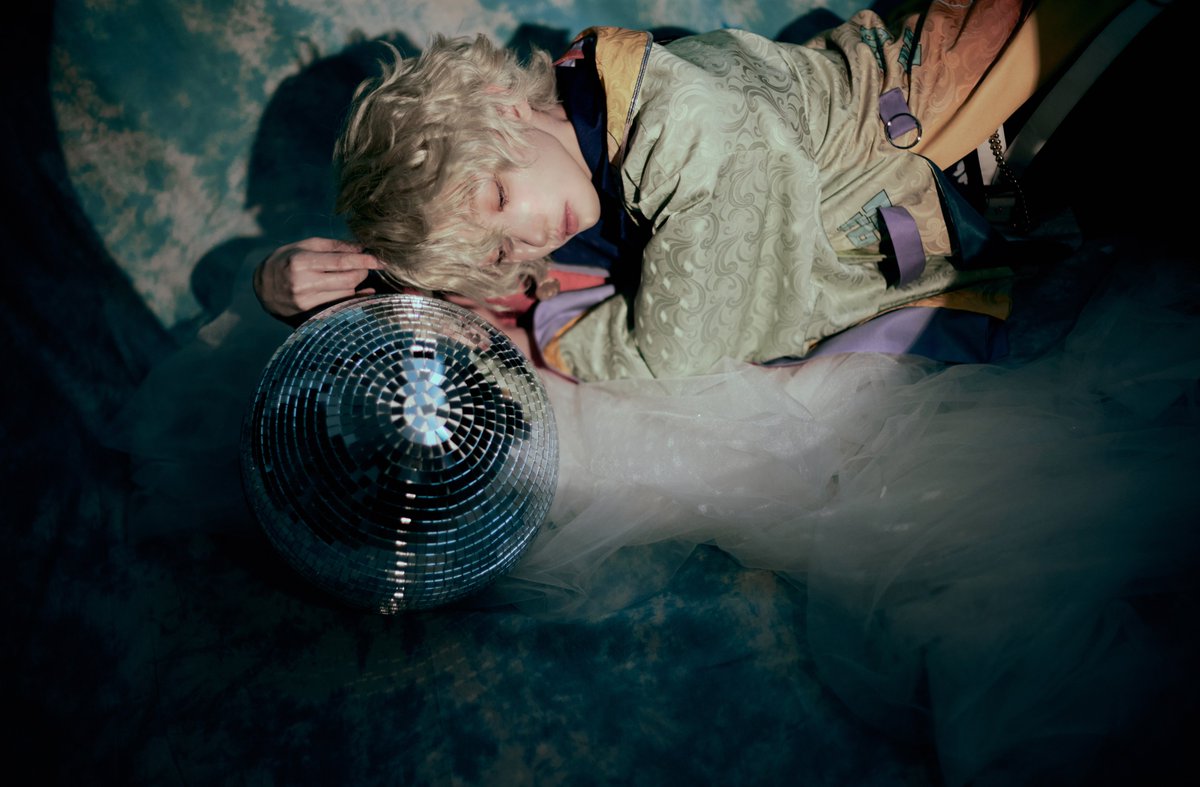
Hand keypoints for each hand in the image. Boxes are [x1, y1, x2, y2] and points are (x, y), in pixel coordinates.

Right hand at [253, 237, 385, 319]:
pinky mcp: (309, 315)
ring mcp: (306, 302)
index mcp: (301, 262)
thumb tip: (363, 247)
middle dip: (362, 272)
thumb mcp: (305, 246)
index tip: (381, 260)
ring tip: (346, 276)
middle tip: (364, 266)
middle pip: (348, 280)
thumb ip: (335, 246)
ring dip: (353, 284)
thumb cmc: (287, 260)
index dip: (364, 261)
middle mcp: (303, 284)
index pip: (341, 262)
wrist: (262, 287)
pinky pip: (340, 307)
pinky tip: (359, 292)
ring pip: (346, 293)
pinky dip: (352, 298)